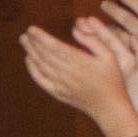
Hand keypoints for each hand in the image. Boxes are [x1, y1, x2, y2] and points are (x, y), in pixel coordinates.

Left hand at [18, 24, 137, 134]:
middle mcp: (68, 73)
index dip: (41, 37)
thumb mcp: (110, 56)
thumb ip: (93, 40)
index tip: (31, 28)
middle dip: (33, 43)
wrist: (110, 108)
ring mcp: (62, 85)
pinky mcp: (59, 94)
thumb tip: (75, 29)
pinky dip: (33, 70)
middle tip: (25, 33)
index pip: (55, 46)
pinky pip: (41, 81)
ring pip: (41, 66)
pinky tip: (29, 61)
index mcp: (80, 62)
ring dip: (31, 53)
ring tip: (24, 41)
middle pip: (45, 55)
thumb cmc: (112, 79)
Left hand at [94, 0, 137, 107]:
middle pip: (130, 23)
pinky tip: (99, 40)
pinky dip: (109, 45)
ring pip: (121, 37)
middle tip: (103, 4)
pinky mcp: (136, 70)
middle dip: (115, 11)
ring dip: (108, 28)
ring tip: (96, 21)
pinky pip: (118, 54)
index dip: (133, 1)